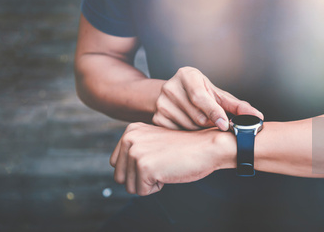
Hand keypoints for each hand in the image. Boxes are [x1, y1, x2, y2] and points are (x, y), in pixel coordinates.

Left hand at [110, 122, 234, 195]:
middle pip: (119, 177)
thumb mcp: (153, 142)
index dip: (136, 169)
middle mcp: (129, 139)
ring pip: (130, 186)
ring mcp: (135, 152)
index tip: (156, 158)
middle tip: (161, 164)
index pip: (116, 164)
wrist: (207, 147)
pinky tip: (169, 172)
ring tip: (165, 166)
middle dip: (140, 178)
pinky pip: (141, 192)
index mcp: (130, 131)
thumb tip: (119, 173)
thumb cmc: (185, 148)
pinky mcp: (144, 167)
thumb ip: (135, 150)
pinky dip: (157, 188)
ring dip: (149, 183)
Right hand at [153, 66, 262, 130]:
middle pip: (197, 116)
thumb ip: (236, 106)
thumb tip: (257, 117)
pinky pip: (178, 133)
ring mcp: (161, 103)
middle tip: (215, 121)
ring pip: (188, 127)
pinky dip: (187, 133)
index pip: (200, 96)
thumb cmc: (199, 92)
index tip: (225, 124)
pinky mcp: (157, 118)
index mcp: (187, 76)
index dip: (214, 112)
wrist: (174, 92)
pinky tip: (188, 124)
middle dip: (210, 123)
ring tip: (200, 120)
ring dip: (199, 130)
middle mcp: (170, 87)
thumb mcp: (217, 94)